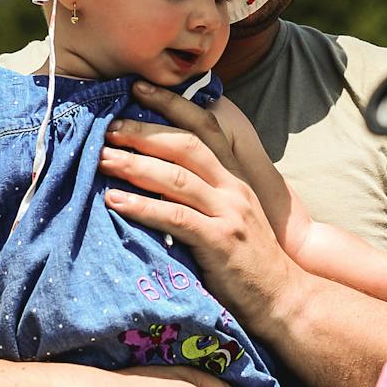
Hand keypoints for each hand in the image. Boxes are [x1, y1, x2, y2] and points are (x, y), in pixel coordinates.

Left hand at [97, 89, 297, 326]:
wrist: (283, 297)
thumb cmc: (248, 259)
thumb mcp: (232, 213)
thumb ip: (205, 191)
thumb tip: (157, 173)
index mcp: (235, 176)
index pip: (204, 126)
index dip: (171, 104)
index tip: (138, 89)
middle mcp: (233, 187)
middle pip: (185, 146)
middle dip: (143, 133)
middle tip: (108, 128)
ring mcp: (229, 212)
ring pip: (176, 178)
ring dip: (135, 166)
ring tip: (102, 159)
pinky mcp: (221, 241)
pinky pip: (176, 218)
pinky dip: (142, 207)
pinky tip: (115, 201)